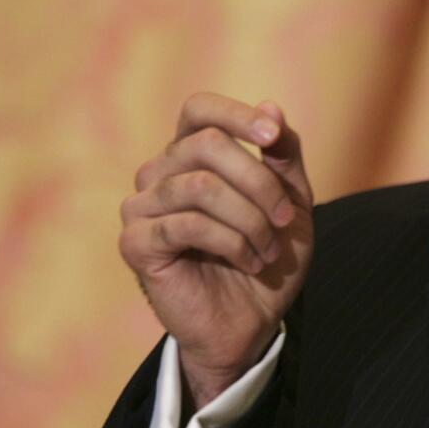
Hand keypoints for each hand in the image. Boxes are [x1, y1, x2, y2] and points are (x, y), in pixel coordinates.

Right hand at [118, 93, 314, 409]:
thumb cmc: (268, 255)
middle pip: (207, 144)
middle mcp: (160, 173)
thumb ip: (283, 153)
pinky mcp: (137, 244)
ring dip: (250, 220)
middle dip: (259, 181)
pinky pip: (186, 224)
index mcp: (191, 154)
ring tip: (267, 249)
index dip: (237, 115)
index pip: (200, 109)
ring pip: (201, 186)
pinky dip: (231, 242)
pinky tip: (247, 260)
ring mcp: (141, 208)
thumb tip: (271, 105)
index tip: (273, 137)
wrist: (255, 321)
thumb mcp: (291, 199)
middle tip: (285, 218)